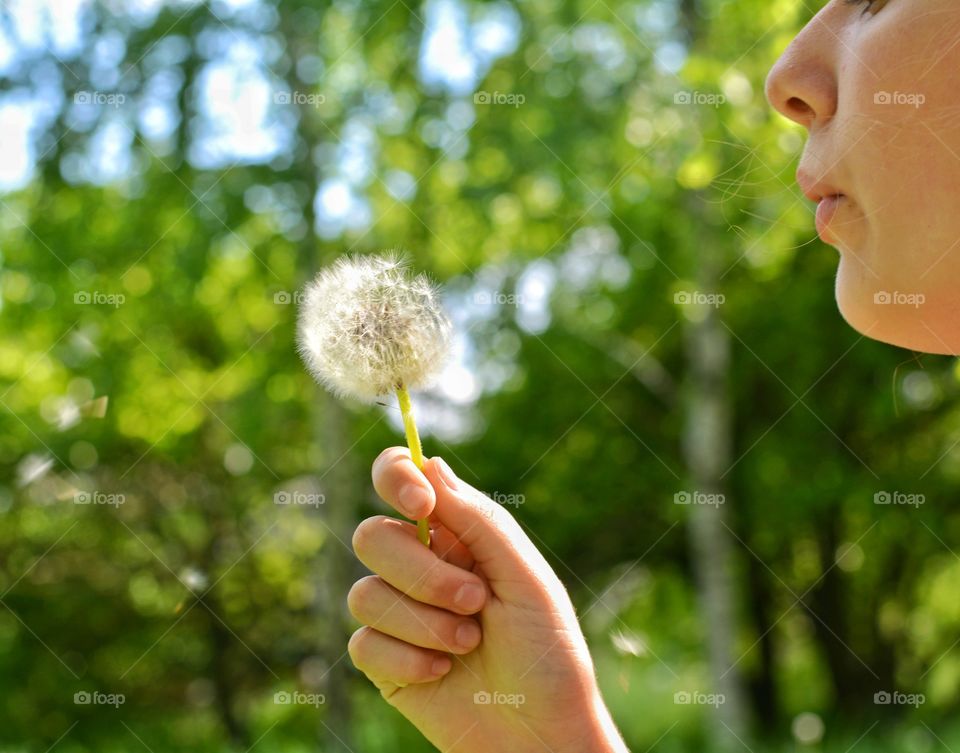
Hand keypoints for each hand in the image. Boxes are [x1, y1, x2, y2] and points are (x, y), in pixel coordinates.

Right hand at [346, 447, 628, 752]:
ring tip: (469, 643)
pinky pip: (363, 643)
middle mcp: (419, 567)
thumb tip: (430, 462)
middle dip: (423, 574)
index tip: (420, 505)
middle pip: (372, 537)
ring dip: (423, 622)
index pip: (401, 481)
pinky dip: (408, 659)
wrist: (541, 737)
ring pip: (364, 593)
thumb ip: (479, 520)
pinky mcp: (383, 661)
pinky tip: (443, 673)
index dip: (396, 479)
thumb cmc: (547, 654)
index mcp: (455, 535)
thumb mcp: (526, 578)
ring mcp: (398, 614)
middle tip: (475, 601)